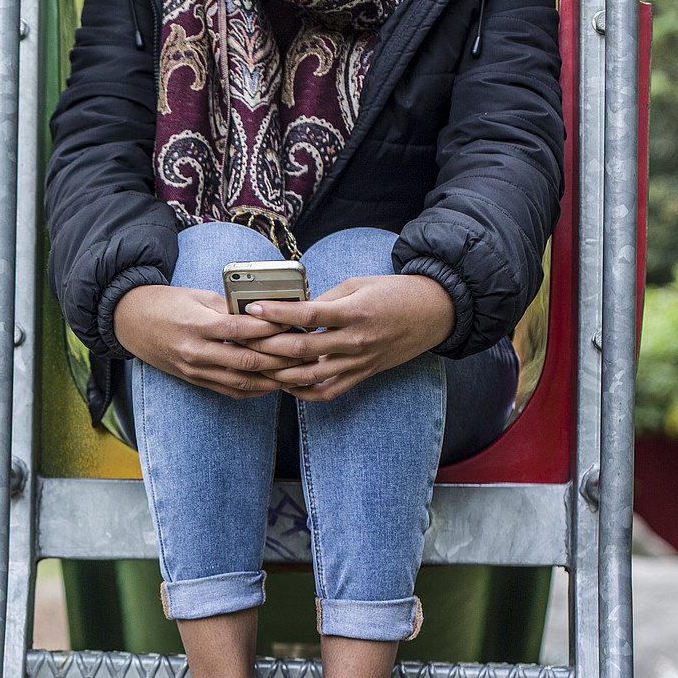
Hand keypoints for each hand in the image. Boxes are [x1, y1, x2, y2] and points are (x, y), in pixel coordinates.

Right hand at [113, 285, 304, 398]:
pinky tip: (273, 384)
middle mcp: (197, 352)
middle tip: (306, 352)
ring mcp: (196, 370)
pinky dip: (255, 389)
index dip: (270, 327)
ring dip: (272, 379)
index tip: (295, 323)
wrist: (131, 323)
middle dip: (280, 359)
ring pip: (242, 381)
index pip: (241, 329)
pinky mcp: (195, 380)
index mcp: (197, 325)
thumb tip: (262, 312)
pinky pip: (230, 390)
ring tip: (296, 373)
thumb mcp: (196, 296)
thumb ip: (228, 307)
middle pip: (247, 360)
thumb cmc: (166, 304)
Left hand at [239, 274, 455, 400]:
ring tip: (256, 365)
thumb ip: (326, 299)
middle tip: (244, 341)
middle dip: (268, 347)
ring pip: (309, 376)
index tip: (253, 309)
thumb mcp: (359, 285)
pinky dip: (303, 392)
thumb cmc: (394, 293)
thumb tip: (293, 310)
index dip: (277, 314)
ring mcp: (358, 362)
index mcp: (354, 312)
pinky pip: (327, 392)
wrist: (433, 313)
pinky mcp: (362, 375)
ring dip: (279, 373)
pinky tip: (285, 383)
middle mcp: (355, 341)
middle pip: (302, 351)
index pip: (307, 316)